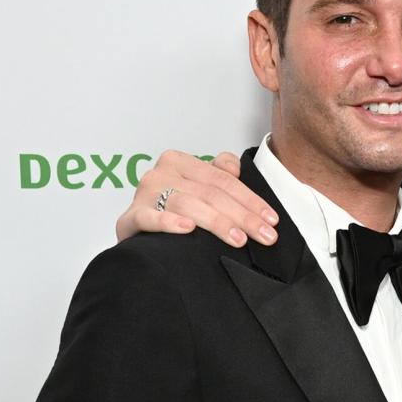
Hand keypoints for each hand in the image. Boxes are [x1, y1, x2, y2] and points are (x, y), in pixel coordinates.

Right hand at [114, 151, 278, 246]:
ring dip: (217, 222)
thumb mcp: (198, 188)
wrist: (136, 234)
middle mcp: (161, 173)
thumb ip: (218, 174)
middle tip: (265, 236)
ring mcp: (144, 195)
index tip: (271, 219)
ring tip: (238, 239)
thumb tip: (235, 167)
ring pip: (188, 204)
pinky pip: (150, 218)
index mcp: (180, 162)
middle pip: (211, 193)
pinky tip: (188, 229)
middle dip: (243, 216)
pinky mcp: (130, 218)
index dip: (251, 200)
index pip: (224, 179)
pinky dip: (169, 223)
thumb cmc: (171, 210)